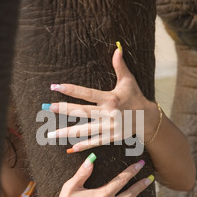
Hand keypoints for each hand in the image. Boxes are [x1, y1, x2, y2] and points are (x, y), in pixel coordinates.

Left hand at [45, 45, 159, 151]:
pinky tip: (70, 147)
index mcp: (110, 98)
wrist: (147, 119)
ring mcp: (109, 127)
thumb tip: (117, 49)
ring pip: (85, 130)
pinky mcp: (111, 137)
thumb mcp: (128, 81)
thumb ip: (120, 66)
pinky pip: (95, 141)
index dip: (71, 90)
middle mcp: (108, 113)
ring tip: (51, 134)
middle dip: (64, 110)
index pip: (87, 93)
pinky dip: (83, 145)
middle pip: (82, 112)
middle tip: (48, 108)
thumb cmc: (135, 97)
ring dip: (67, 132)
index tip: (56, 86)